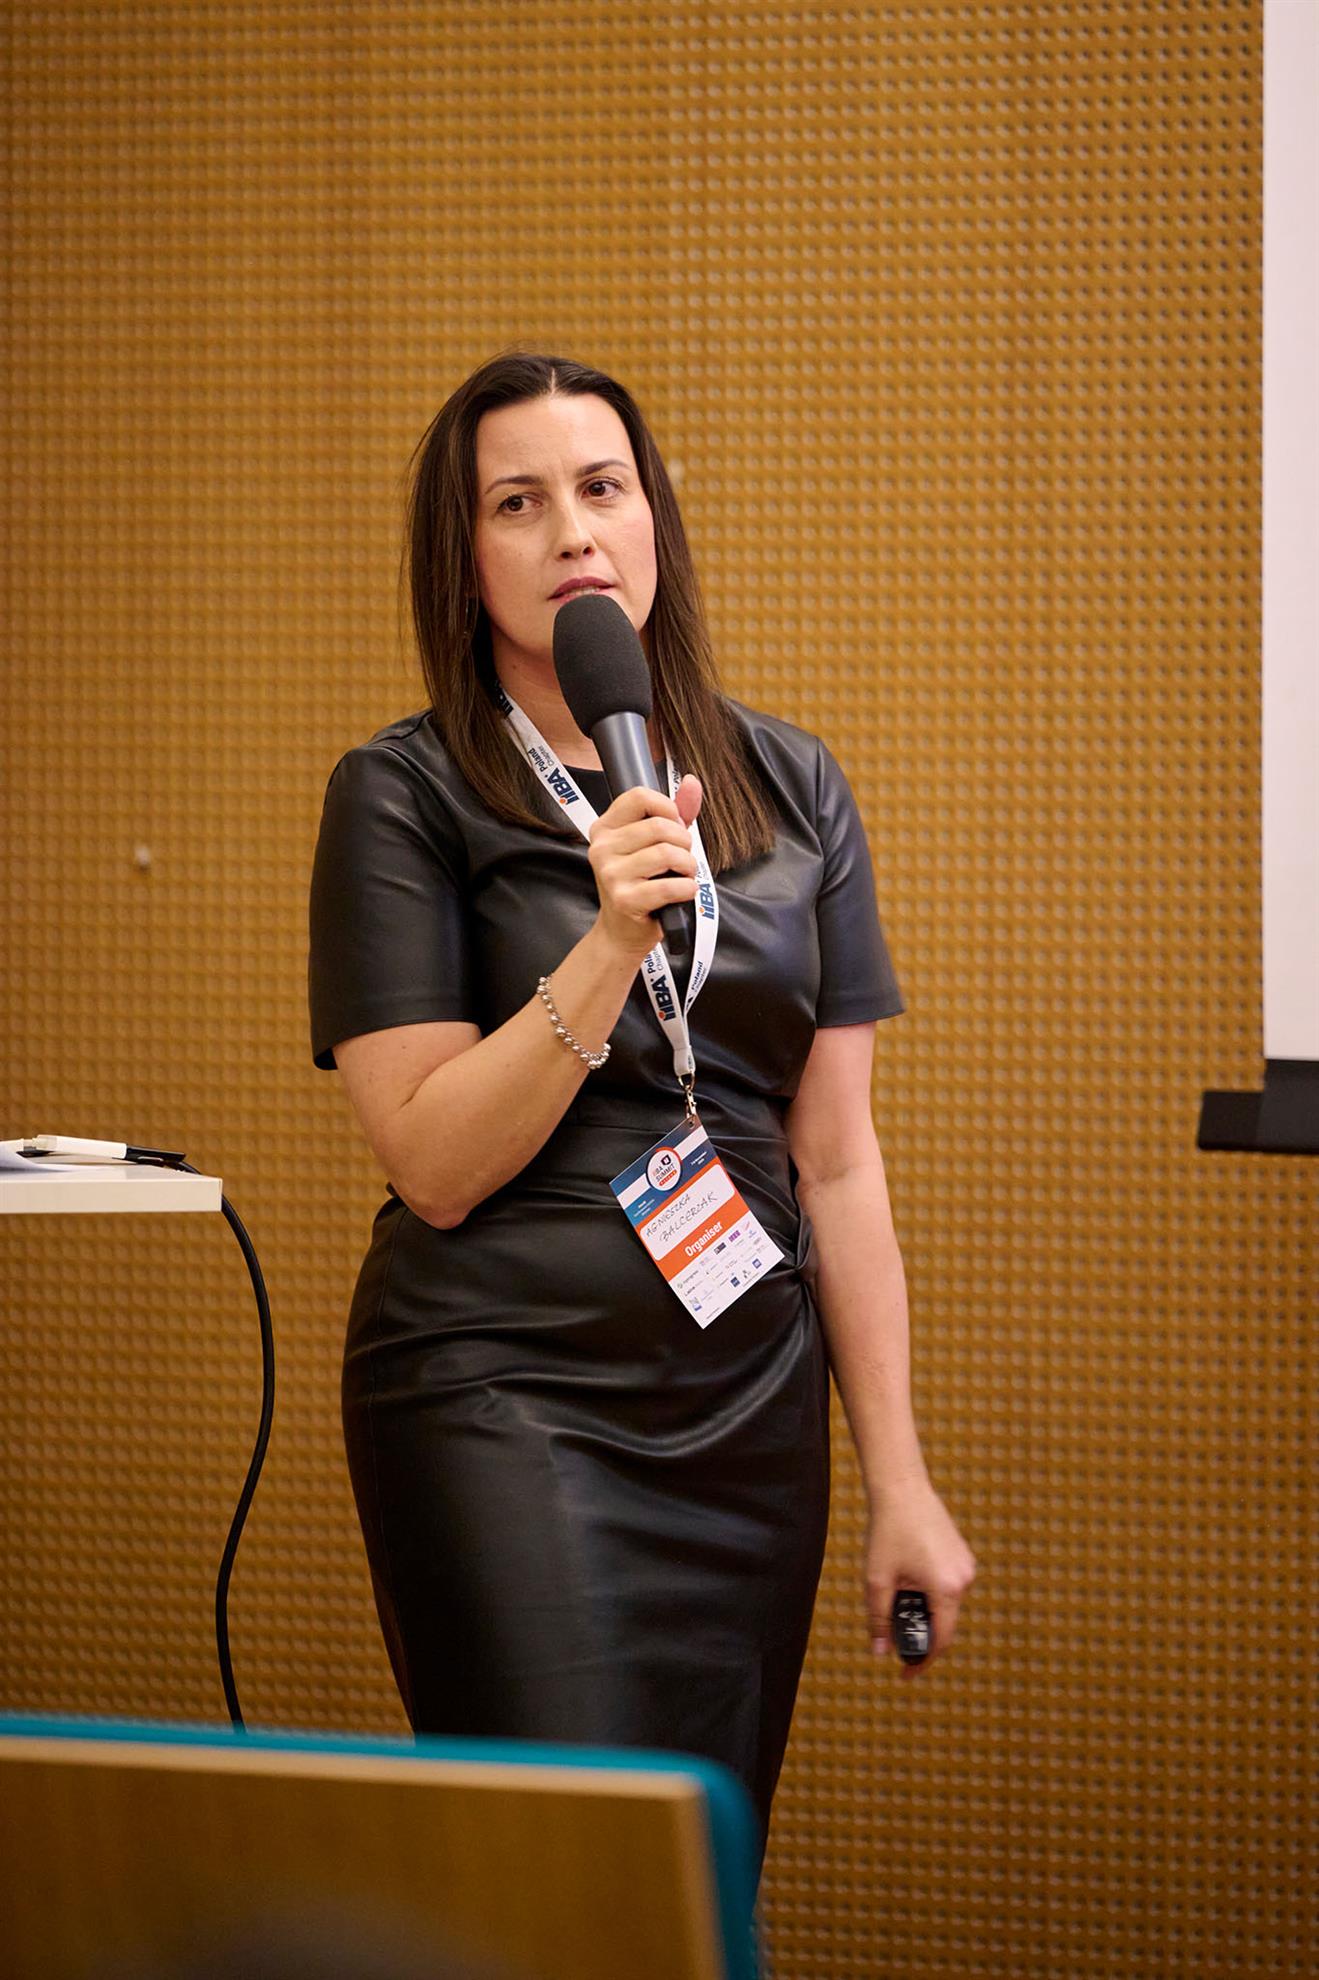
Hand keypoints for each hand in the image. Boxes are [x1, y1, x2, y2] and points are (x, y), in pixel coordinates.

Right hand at [587, 775, 703, 961]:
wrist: (622, 931)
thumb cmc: (641, 884)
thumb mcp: (654, 844)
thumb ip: (675, 812)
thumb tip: (693, 782)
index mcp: (605, 828)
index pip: (639, 796)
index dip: (667, 808)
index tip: (674, 826)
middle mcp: (602, 848)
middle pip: (659, 826)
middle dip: (683, 842)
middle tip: (682, 859)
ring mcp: (610, 874)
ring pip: (668, 854)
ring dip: (688, 867)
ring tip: (683, 876)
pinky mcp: (625, 899)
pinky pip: (671, 886)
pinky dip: (687, 889)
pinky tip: (682, 892)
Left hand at [864, 1479, 976, 1677]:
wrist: (902, 1489)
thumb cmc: (888, 1531)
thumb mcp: (878, 1579)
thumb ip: (878, 1619)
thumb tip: (879, 1652)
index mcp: (946, 1589)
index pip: (941, 1640)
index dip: (922, 1661)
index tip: (905, 1674)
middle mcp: (963, 1579)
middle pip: (944, 1623)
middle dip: (918, 1633)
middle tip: (891, 1632)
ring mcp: (966, 1566)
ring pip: (946, 1605)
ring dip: (923, 1611)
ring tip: (895, 1593)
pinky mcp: (963, 1556)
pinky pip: (948, 1587)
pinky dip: (930, 1594)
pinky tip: (908, 1580)